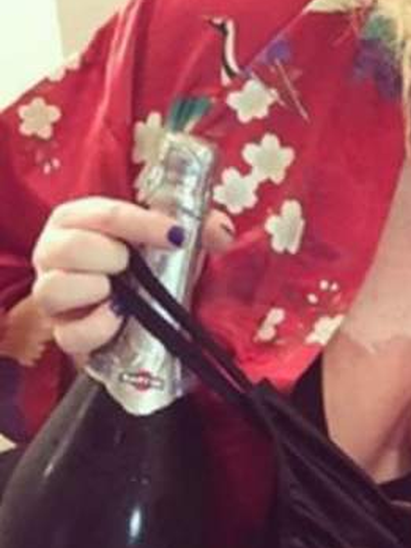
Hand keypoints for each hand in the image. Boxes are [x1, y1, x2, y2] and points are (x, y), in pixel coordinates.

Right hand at [29, 197, 233, 355]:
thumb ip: (202, 229)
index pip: (105, 213)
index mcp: (79, 218)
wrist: (138, 312)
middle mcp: (55, 251)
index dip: (143, 224)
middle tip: (134, 266)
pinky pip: (69, 334)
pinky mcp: (60, 332)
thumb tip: (221, 232)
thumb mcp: (174, 240)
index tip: (177, 236)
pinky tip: (119, 320)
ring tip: (124, 294)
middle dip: (113, 257)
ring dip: (98, 290)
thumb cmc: (149, 264)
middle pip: (70, 248)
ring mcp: (51, 293)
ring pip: (54, 288)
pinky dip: (98, 328)